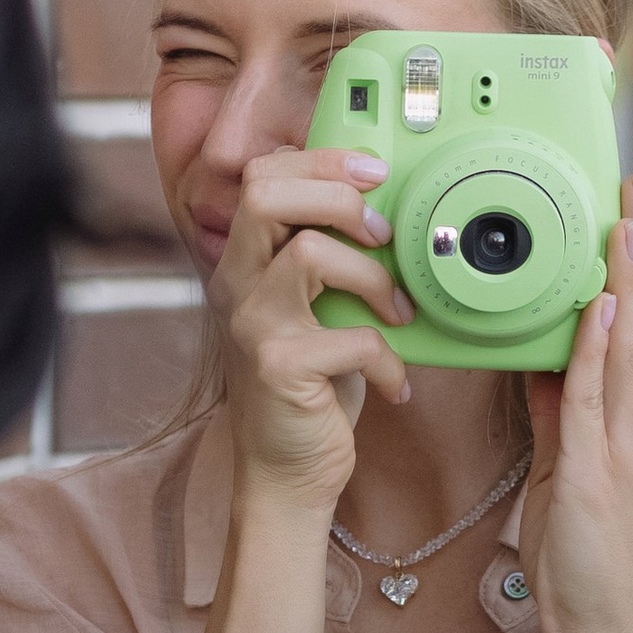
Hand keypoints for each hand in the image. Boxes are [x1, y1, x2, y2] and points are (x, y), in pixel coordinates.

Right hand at [209, 146, 412, 520]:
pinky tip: (395, 382)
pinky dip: (387, 359)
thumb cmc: (311, 386)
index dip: (320, 160)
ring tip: (395, 310)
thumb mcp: (313, 309)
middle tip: (380, 234)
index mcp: (245, 263)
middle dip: (338, 196)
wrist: (286, 472)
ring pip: (308, 252)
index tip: (373, 173)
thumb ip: (327, 260)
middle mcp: (236, 286)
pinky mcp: (279, 369)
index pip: (261, 176)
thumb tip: (386, 208)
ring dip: (372, 276)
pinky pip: (349, 336)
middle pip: (266, 193)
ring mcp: (253, 326)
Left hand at [522, 180, 632, 632]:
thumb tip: (548, 357)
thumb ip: (562, 412)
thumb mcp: (569, 471)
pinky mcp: (597, 475)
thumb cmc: (591, 560)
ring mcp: (629, 451)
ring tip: (625, 221)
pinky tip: (600, 307)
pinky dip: (598, 349)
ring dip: (627, 282)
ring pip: (631, 350)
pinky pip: (596, 399)